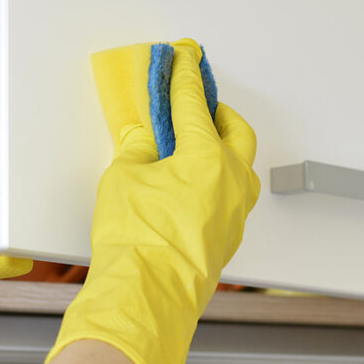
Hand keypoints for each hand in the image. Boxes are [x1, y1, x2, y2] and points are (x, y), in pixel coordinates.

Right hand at [47, 39, 259, 363]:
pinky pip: (231, 201)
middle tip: (197, 103)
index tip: (183, 63)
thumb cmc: (137, 246)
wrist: (144, 299)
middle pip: (236, 133)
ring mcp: (233, 217)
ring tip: (198, 147)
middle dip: (217, 113)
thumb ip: (138, 153)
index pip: (194, 106)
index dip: (184, 80)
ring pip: (241, 170)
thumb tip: (146, 145)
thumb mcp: (123, 180)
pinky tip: (195, 188)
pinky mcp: (225, 243)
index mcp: (208, 159)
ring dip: (223, 151)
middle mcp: (230, 185)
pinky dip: (218, 184)